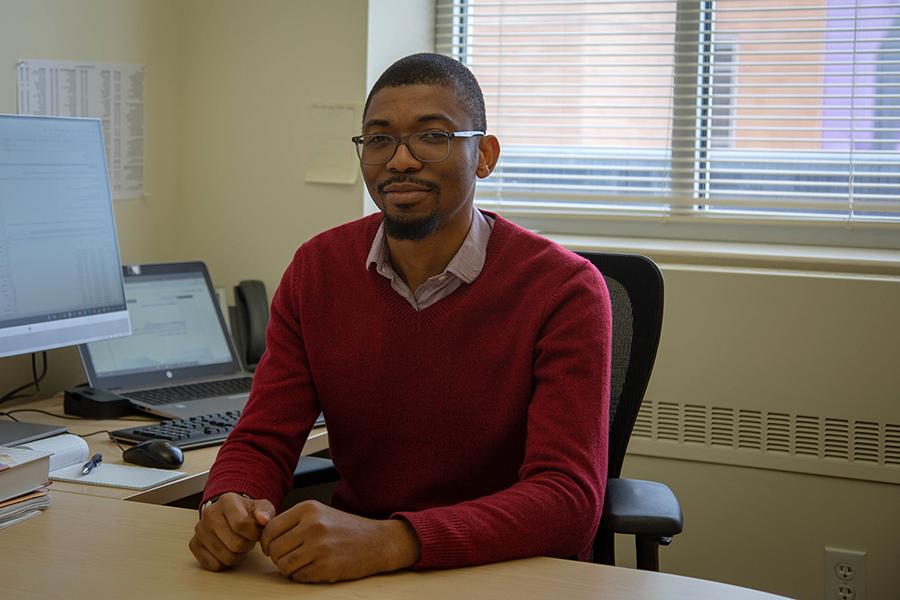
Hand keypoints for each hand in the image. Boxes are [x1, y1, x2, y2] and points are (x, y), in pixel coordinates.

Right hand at [189, 492, 274, 570]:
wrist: (228, 514)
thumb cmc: (246, 512)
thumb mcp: (261, 507)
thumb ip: (265, 512)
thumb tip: (263, 520)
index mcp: (227, 501)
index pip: (241, 525)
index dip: (254, 534)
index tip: (256, 531)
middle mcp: (210, 514)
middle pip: (236, 544)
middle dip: (247, 545)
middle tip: (247, 539)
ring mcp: (200, 530)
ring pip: (225, 557)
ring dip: (237, 555)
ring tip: (239, 544)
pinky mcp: (194, 544)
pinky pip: (213, 565)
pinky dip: (224, 563)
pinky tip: (227, 550)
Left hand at [259, 500, 420, 582]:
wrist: (377, 542)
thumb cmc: (347, 529)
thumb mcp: (320, 514)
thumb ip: (295, 521)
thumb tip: (266, 536)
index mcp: (309, 509)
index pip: (271, 528)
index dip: (267, 542)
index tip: (272, 548)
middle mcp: (312, 525)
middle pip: (274, 549)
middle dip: (278, 557)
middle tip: (291, 557)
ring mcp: (319, 547)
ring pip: (283, 565)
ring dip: (289, 568)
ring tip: (303, 563)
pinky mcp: (326, 567)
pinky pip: (299, 576)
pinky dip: (303, 576)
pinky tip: (315, 568)